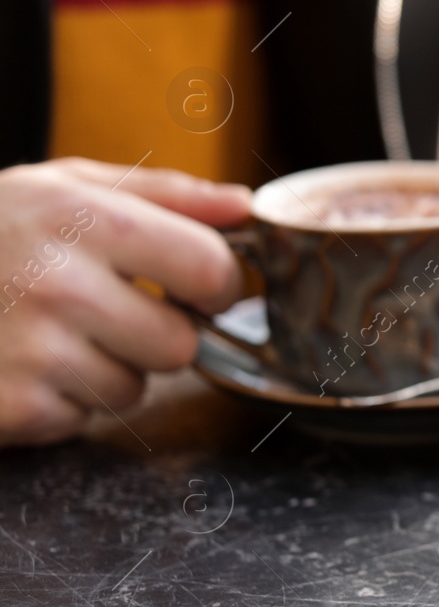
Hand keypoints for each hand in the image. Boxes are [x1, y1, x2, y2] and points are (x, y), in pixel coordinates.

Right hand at [0, 159, 250, 445]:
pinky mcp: (13, 407)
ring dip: (106, 371)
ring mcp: (32, 350)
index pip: (211, 269)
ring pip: (136, 390)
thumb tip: (246, 207)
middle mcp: (59, 284)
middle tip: (104, 312)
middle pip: (181, 343)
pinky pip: (83, 420)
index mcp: (83, 217)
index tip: (190, 285)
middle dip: (155, 334)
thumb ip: (165, 196)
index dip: (213, 285)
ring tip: (49, 336)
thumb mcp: (63, 187)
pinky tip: (19, 366)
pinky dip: (60, 403)